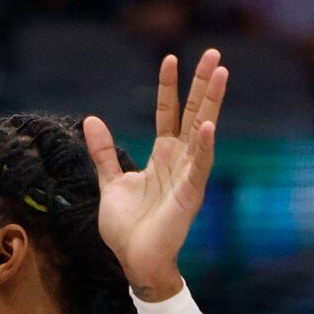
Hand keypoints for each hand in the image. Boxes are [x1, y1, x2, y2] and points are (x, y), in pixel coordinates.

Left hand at [85, 49, 228, 299]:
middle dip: (201, 84)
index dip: (168, 87)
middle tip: (212, 52)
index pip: (167, 113)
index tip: (168, 59)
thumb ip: (104, 153)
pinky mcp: (190, 194)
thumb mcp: (111, 182)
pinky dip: (204, 147)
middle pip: (192, 113)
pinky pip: (199, 166)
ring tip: (221, 72)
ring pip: (202, 131)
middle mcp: (179, 160)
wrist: (134, 261)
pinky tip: (208, 126)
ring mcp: (187, 175)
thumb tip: (91, 119)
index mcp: (162, 155)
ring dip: (211, 103)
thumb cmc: (128, 227)